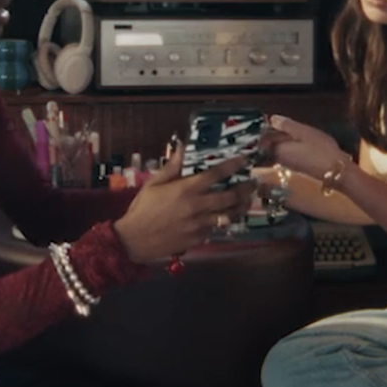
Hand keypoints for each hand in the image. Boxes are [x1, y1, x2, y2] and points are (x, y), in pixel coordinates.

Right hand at [112, 142, 254, 262]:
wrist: (134, 240)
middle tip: (252, 183)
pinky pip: (217, 228)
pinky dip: (224, 221)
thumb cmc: (143, 208)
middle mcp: (197, 206)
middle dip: (245, 189)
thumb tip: (182, 146)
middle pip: (230, 197)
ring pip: (229, 215)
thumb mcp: (154, 184)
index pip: (217, 174)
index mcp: (186, 190)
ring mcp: (200, 225)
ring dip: (241, 207)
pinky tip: (227, 217)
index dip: (233, 165)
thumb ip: (172, 166)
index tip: (244, 160)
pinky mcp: (199, 239)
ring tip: (247, 201)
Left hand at [262, 115, 347, 181]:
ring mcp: (287, 165)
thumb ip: (287, 125)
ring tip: (298, 133)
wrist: (337, 172)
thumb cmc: (321, 150)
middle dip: (276, 133)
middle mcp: (278, 159)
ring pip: (279, 148)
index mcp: (277, 148)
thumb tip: (272, 119)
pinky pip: (288, 154)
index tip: (275, 120)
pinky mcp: (296, 168)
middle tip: (288, 125)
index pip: (263, 137)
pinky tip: (304, 143)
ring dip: (285, 140)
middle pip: (270, 143)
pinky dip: (292, 147)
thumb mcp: (304, 132)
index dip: (267, 127)